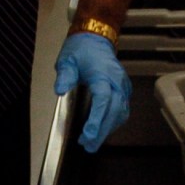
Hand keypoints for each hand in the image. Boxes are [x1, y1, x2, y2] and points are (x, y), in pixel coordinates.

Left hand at [54, 32, 130, 152]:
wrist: (96, 39)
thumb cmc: (81, 50)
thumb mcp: (67, 60)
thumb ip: (65, 75)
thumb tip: (60, 90)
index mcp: (103, 74)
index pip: (103, 99)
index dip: (97, 118)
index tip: (88, 134)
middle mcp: (117, 81)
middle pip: (114, 110)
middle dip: (102, 130)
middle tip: (88, 145)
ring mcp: (122, 85)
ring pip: (120, 112)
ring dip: (108, 129)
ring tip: (92, 143)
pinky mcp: (124, 89)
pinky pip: (122, 109)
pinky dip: (114, 122)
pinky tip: (103, 130)